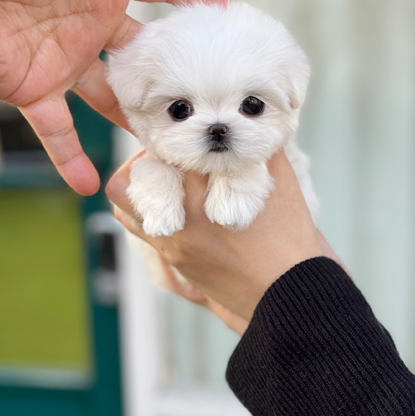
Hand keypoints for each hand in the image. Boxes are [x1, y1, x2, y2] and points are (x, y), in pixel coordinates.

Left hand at [0, 0, 224, 194]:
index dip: (198, 0)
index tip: (232, 17)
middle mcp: (92, 18)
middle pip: (150, 51)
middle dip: (182, 73)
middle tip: (218, 98)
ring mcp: (66, 56)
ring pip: (116, 97)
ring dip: (143, 122)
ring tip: (179, 150)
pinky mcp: (33, 87)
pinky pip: (58, 130)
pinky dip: (72, 158)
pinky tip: (95, 188)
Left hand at [106, 151, 343, 332]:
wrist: (289, 296)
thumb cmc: (290, 240)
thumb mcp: (282, 183)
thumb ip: (261, 148)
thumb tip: (249, 119)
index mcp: (205, 195)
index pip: (168, 150)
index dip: (173, 134)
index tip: (184, 131)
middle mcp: (180, 219)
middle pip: (135, 174)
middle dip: (149, 156)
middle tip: (170, 152)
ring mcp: (172, 243)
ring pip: (124, 203)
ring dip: (139, 184)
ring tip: (165, 177)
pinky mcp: (175, 261)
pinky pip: (140, 228)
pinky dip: (148, 209)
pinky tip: (175, 204)